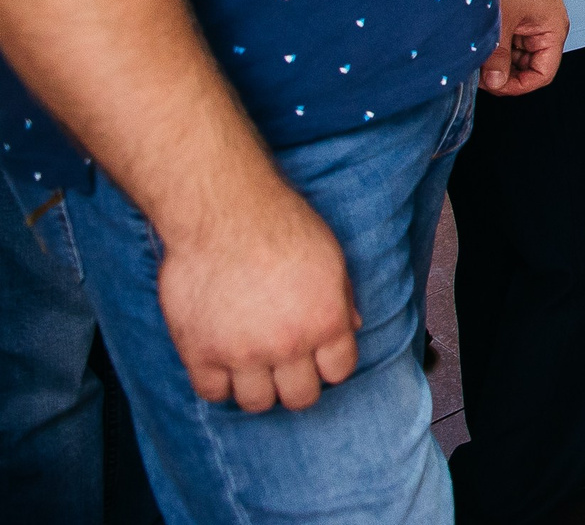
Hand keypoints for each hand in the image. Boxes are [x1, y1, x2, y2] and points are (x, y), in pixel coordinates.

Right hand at [160, 176, 359, 411]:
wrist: (222, 214)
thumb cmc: (279, 225)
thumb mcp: (330, 258)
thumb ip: (342, 298)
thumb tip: (352, 327)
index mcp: (326, 321)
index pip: (339, 372)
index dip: (331, 364)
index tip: (319, 357)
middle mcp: (288, 344)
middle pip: (300, 398)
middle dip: (298, 385)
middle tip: (287, 367)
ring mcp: (242, 353)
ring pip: (256, 403)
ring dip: (259, 388)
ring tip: (254, 366)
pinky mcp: (199, 352)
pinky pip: (212, 393)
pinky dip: (219, 384)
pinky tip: (222, 363)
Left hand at [481, 0, 566, 95]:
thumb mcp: (500, 22)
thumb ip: (498, 57)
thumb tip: (495, 83)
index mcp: (553, 30)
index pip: (543, 74)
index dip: (518, 86)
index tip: (493, 85)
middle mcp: (549, 28)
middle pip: (532, 67)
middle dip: (506, 73)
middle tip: (480, 73)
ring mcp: (535, 21)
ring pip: (520, 55)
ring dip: (500, 60)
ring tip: (478, 57)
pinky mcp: (523, 15)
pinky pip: (513, 40)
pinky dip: (498, 46)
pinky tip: (481, 44)